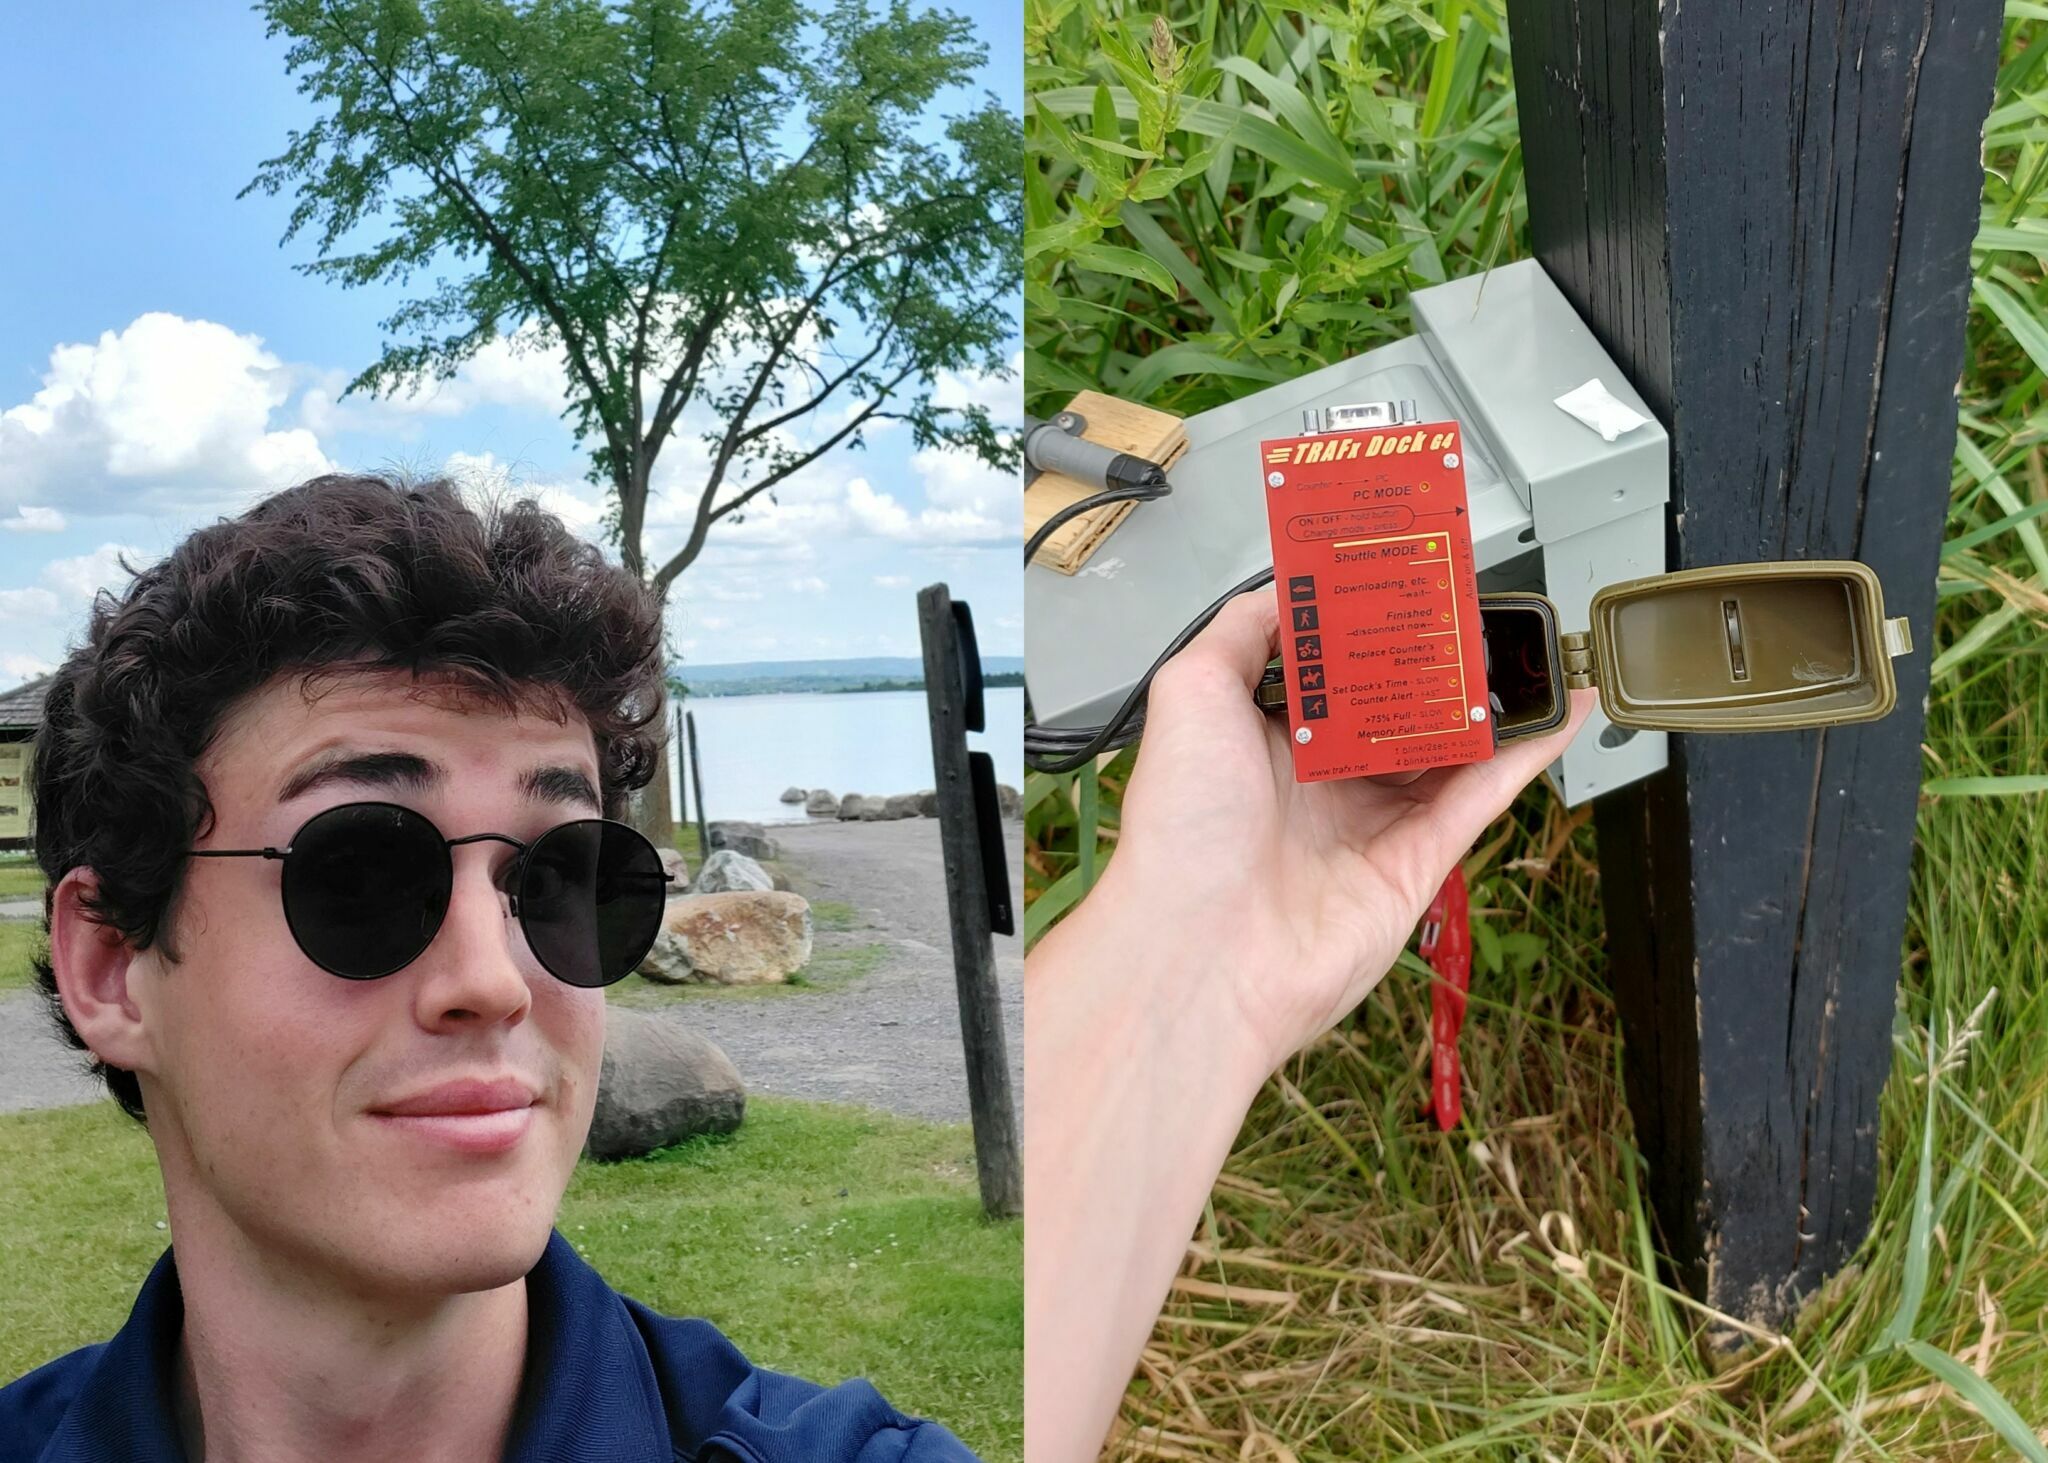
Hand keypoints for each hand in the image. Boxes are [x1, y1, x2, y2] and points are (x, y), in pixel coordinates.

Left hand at [1102, 586, 1596, 1074]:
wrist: (1206, 954)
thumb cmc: (1182, 833)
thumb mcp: (1189, 693)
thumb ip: (1239, 632)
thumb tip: (1288, 589)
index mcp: (1259, 739)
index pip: (1325, 667)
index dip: (1362, 623)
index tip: (1401, 577)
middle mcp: (1316, 778)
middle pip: (1393, 702)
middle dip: (1433, 658)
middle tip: (1474, 610)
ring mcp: (1370, 820)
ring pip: (1445, 745)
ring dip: (1487, 699)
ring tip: (1528, 648)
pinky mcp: (1416, 861)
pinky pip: (1481, 795)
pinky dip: (1526, 752)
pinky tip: (1558, 710)